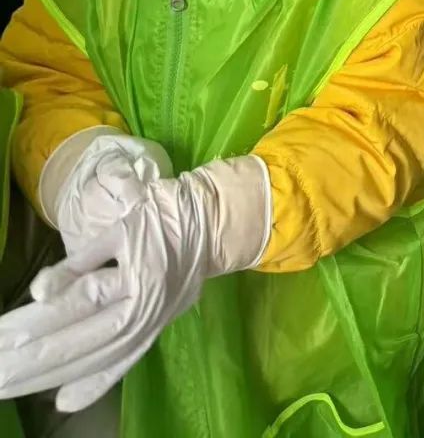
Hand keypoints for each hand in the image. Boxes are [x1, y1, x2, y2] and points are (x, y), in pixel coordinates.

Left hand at [0, 155, 270, 411]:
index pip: (80, 299)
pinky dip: (95, 383)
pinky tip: (64, 402)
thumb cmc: (163, 211)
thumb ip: (83, 258)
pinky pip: (124, 361)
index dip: (42, 319)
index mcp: (137, 265)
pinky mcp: (154, 328)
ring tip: (14, 386)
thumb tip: (42, 292)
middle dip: (38, 355)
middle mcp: (144, 299)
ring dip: (55, 371)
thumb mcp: (124, 221)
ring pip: (98, 351)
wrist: (215, 222)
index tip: (5, 337)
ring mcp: (150, 318)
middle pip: (84, 334)